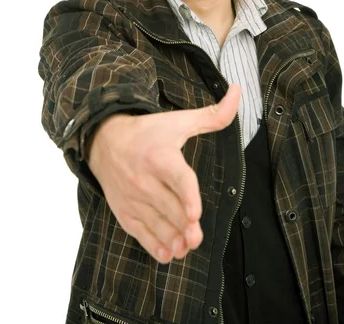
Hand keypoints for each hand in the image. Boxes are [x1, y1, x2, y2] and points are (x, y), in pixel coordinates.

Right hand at [87, 83, 240, 262]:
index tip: (194, 213)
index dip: (186, 196)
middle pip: (169, 207)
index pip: (177, 178)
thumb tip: (238, 92)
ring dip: (172, 238)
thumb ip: (213, 115)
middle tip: (196, 237)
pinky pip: (140, 234)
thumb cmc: (148, 131)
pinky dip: (155, 246)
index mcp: (161, 156)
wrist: (104, 141)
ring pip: (156, 224)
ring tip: (187, 246)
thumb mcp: (179, 120)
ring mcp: (133, 198)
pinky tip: (169, 253)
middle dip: (183, 225)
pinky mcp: (125, 212)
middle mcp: (145, 179)